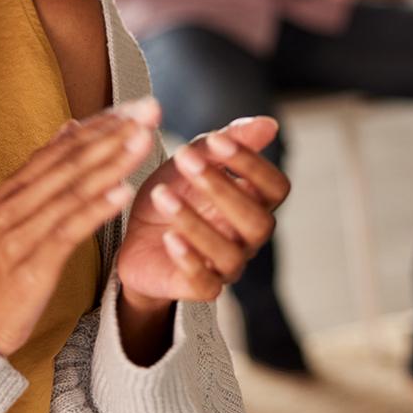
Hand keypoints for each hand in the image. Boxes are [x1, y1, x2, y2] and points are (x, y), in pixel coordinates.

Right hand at [0, 100, 159, 355]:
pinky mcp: (31, 263)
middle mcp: (16, 201)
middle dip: (114, 133)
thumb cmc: (7, 267)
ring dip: (111, 162)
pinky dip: (95, 209)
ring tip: (143, 141)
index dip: (105, 122)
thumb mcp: (23, 212)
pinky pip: (67, 230)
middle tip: (150, 112)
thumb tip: (71, 127)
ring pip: (72, 189)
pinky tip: (123, 193)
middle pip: (71, 159)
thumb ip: (48, 172)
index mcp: (17, 187)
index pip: (66, 144)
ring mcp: (21, 230)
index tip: (141, 105)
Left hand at [116, 116, 288, 307]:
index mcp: (254, 203)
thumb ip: (226, 144)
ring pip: (229, 253)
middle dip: (222, 188)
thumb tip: (269, 124)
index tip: (217, 140)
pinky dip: (189, 259)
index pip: (276, 188)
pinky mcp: (201, 288)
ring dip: (195, 221)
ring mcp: (227, 266)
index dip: (253, 164)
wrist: (136, 237)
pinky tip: (169, 237)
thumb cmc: (174, 194)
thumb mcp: (191, 163)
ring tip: (162, 195)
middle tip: (185, 160)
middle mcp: (248, 237)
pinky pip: (206, 283)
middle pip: (258, 221)